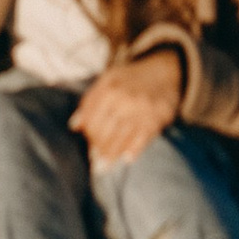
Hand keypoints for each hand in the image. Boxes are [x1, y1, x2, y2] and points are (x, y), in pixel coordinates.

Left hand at [75, 51, 183, 165]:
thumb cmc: (130, 79)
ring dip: (111, 155)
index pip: (92, 117)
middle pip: (105, 129)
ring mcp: (141, 109)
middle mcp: (124, 98)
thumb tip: (74, 126)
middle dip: (97, 147)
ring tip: (103, 167)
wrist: (163, 71)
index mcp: (109, 88)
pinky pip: (143, 138)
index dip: (88, 133)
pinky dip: (134, 150)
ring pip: (122, 137)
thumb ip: (90, 102)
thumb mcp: (108, 81)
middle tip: (94, 162)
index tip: (87, 143)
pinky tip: (126, 159)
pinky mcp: (157, 118)